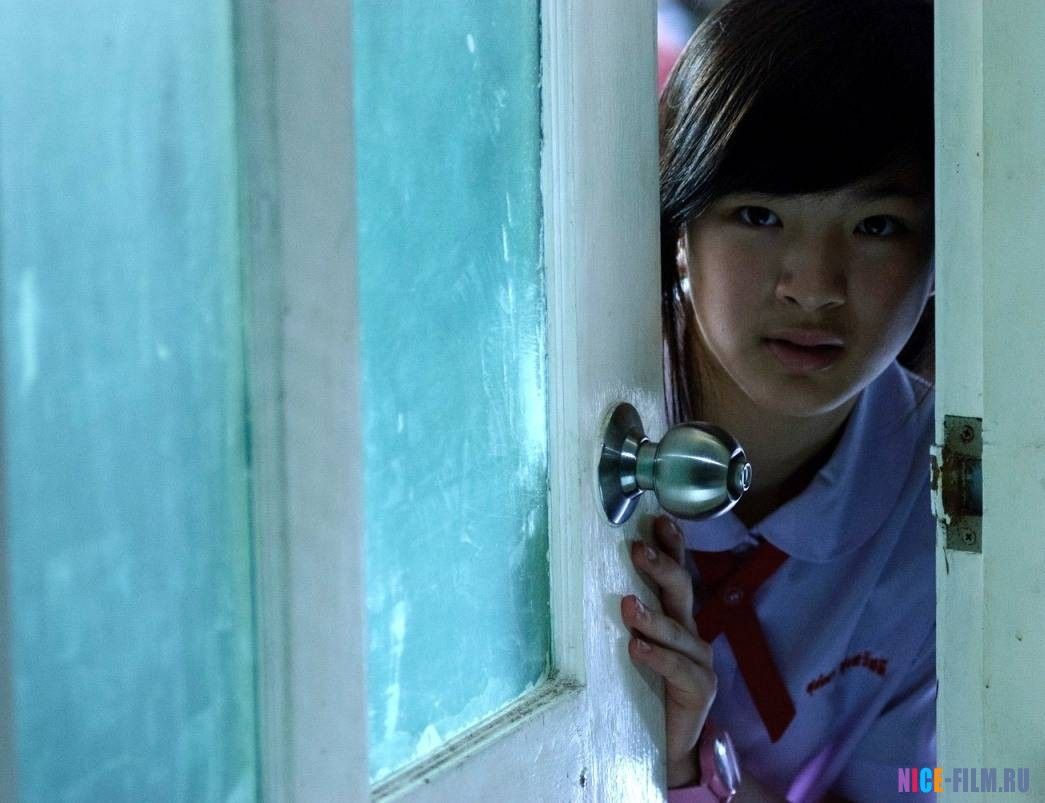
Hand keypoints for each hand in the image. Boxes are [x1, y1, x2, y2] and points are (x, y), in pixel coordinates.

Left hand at [621, 515, 716, 787]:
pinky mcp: (700, 689)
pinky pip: (678, 669)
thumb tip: (579, 584)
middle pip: (681, 591)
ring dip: (652, 617)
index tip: (657, 519)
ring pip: (678, 630)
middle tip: (638, 549)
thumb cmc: (642, 692)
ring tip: (628, 605)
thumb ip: (622, 621)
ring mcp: (698, 661)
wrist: (667, 748)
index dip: (671, 545)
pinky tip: (637, 648)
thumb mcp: (630, 648)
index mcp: (675, 618)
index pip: (675, 574)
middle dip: (662, 566)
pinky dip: (656, 657)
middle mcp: (690, 633)